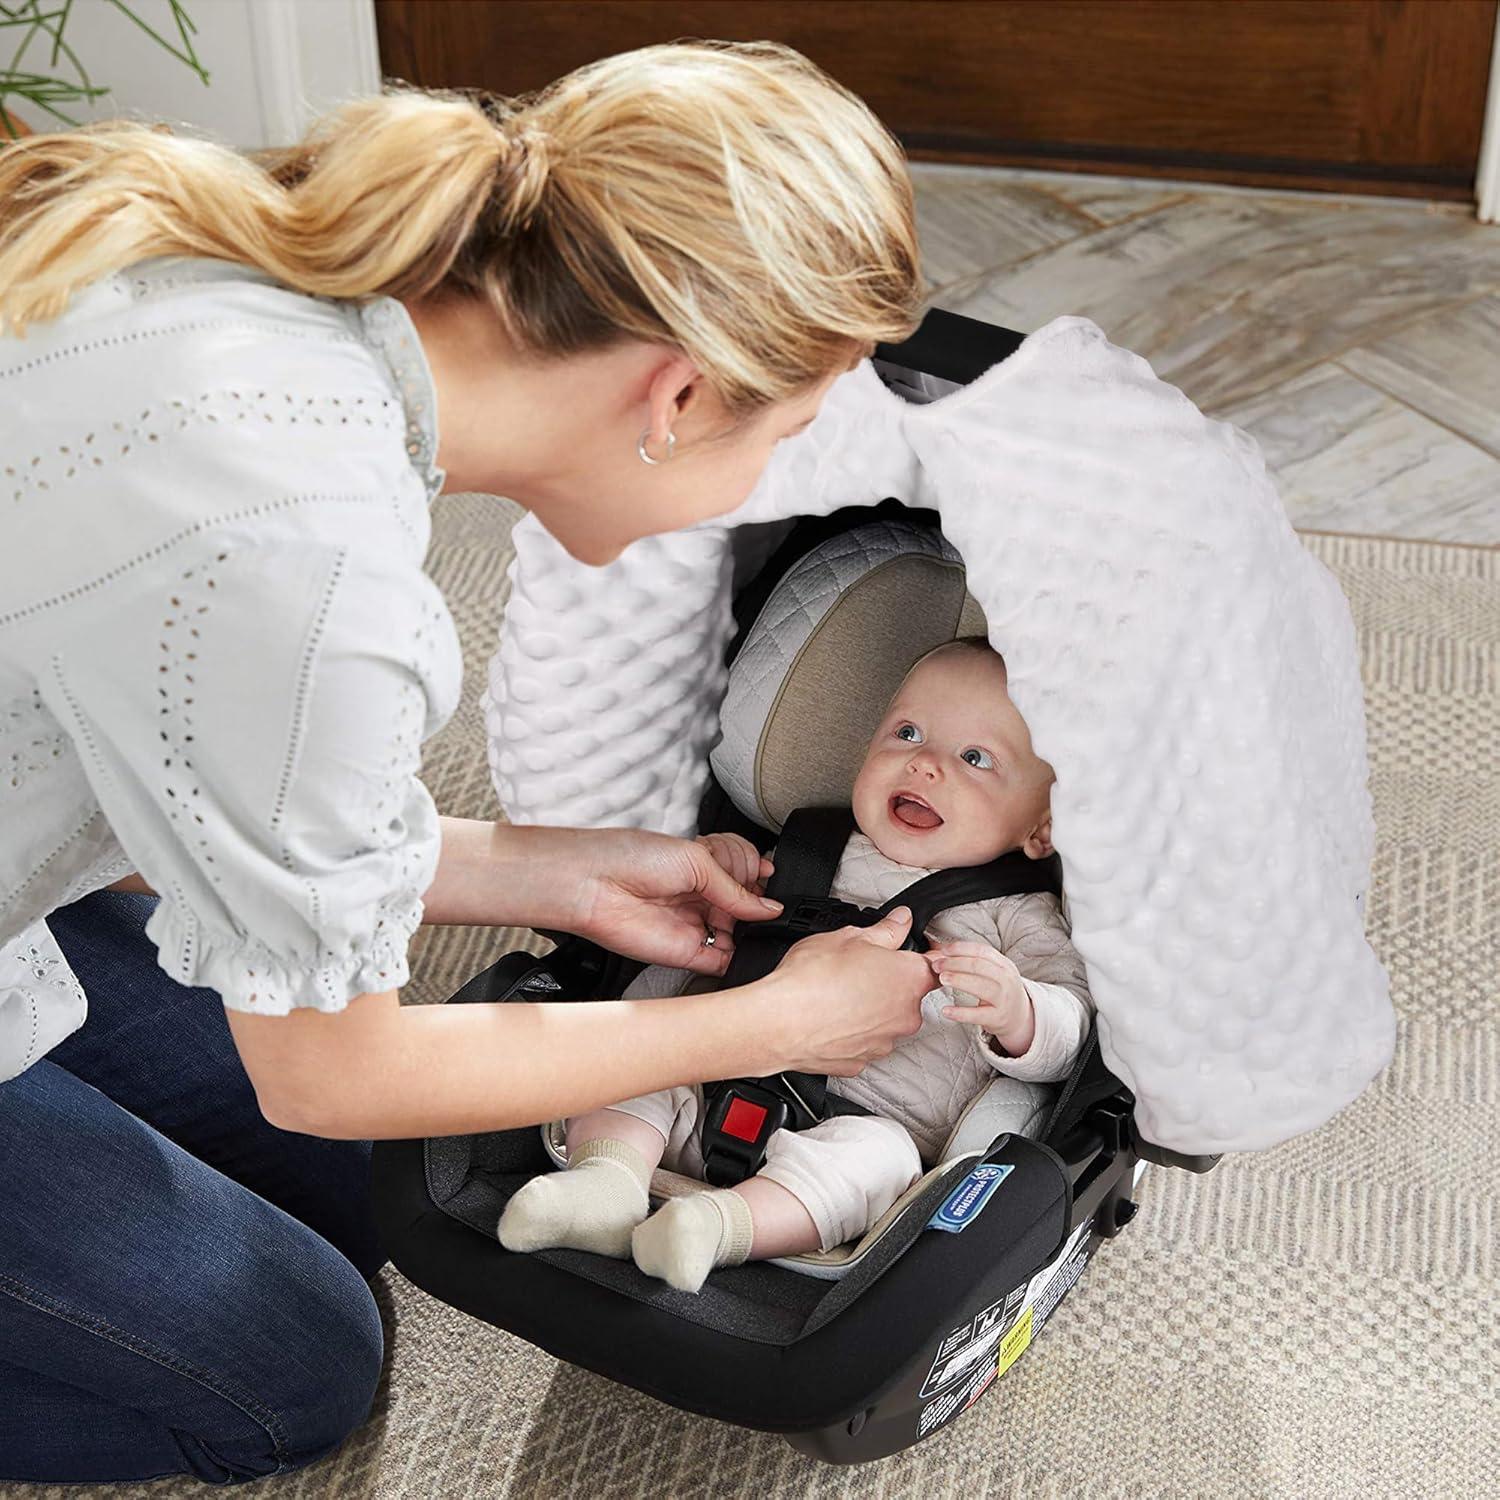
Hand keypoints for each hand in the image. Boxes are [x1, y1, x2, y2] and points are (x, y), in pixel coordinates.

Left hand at [559, 827, 783, 975]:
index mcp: (703, 867)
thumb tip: (768, 908)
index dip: (761, 882)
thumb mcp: (698, 862)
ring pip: (735, 937)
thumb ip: (736, 891)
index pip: (744, 877)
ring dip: (750, 936)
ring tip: (759, 929)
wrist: (595, 884)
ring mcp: (693, 925)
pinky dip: (736, 962)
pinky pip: (718, 962)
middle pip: (742, 909)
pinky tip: (747, 951)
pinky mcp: (685, 953)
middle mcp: (699, 896)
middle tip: (769, 908)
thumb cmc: (633, 858)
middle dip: (758, 910)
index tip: (775, 884)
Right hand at [758, 907, 933, 1076]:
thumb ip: (885, 930)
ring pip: (885, 1020)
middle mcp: (905, 1015)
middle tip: (858, 969)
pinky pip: (863, 1041)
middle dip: (888, 982)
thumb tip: (900, 921)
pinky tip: (830, 1017)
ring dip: (870, 1008)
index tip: (912, 951)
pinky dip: (852, 1031)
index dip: (927, 955)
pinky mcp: (861, 1062)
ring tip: (838, 994)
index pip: (937, 965)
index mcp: (909, 979)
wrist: (779, 1022)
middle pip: (908, 994)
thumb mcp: (849, 937)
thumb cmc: (811, 980)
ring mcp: (884, 1043)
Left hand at [930, 940, 1035, 1057]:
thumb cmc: (1001, 990)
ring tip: (942, 979)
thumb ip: (976, 961)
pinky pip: (976, 1015)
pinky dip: (959, 1012)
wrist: (1019, 1017)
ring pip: (980, 986)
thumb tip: (946, 951)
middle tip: (937, 965)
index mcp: (1004, 965)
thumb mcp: (996, 971)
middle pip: (979, 966)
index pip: (982, 951)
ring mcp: (1003, 999)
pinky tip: (946, 1010)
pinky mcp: (997, 1018)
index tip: (944, 950)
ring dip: (958, 980)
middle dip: (954, 963)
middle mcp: (1006, 980)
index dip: (961, 948)